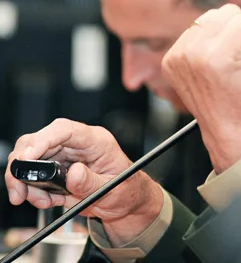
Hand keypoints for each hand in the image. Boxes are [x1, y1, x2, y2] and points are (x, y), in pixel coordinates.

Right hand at [4, 118, 163, 245]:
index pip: (65, 129)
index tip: (27, 157)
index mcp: (96, 141)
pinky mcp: (55, 170)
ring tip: (43, 201)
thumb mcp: (114, 189)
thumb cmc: (126, 191)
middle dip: (23, 166)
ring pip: (30, 159)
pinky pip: (33, 175)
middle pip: (39, 142)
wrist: (125, 204)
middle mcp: (77, 145)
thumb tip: (74, 173)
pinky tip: (49, 200)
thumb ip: (92, 182)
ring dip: (26, 183)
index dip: (42, 139)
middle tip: (19, 191)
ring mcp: (65, 156)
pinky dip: (32, 190)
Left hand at [162, 4, 240, 171]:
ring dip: (221, 34)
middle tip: (239, 61)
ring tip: (226, 61)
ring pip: (209, 18)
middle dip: (237, 34)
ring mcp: (178, 56)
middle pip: (226, 13)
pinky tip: (212, 63)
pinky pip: (194, 31)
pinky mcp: (171, 59)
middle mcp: (193, 53)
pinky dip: (206, 42)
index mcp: (218, 55)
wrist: (230, 129)